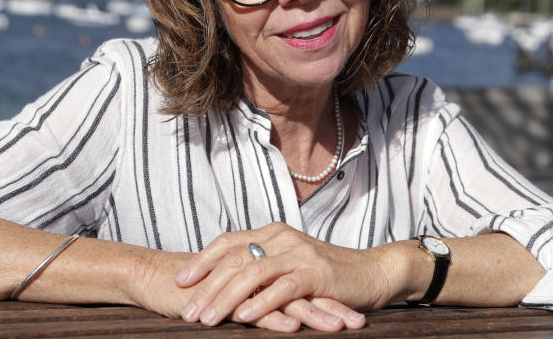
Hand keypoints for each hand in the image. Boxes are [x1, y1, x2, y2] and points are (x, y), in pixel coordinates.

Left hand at [175, 222, 391, 330]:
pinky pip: (284, 287)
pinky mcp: (317, 273)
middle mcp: (283, 238)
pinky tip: (245, 317)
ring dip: (227, 297)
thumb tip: (227, 282)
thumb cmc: (329, 275)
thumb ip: (263, 267)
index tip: (179, 281)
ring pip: (254, 272)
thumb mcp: (290, 265)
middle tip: (186, 310)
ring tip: (207, 319)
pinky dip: (262, 302)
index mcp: (273, 233)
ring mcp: (300, 254)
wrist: (373, 272)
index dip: (202, 261)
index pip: (229, 242)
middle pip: (235, 258)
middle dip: (207, 286)